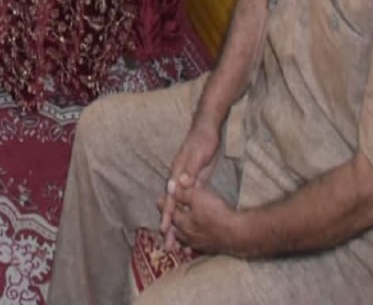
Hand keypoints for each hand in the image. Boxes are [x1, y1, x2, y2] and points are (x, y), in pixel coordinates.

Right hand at [158, 118, 220, 249]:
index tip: (164, 229)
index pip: (170, 197)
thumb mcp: (198, 154)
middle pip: (172, 205)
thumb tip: (177, 186)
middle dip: (169, 225)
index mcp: (177, 172)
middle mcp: (179, 178)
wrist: (207, 128)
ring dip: (177, 224)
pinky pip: (187, 202)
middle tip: (168, 245)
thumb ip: (188, 169)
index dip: (167, 214)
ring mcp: (186, 180)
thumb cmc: (202, 140)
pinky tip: (187, 226)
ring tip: (175, 243)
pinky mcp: (194, 181)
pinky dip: (186, 214)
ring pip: (179, 206)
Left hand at [159, 181, 239, 255]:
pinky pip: (197, 244)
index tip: (159, 200)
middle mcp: (189, 236)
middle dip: (170, 222)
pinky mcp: (212, 248)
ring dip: (180, 233)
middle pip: (176, 228)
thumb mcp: (197, 196)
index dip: (165, 205)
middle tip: (166, 216)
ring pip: (186, 238)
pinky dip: (193, 241)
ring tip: (177, 231)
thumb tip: (169, 187)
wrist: (238, 233)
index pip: (170, 213)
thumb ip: (181, 193)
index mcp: (183, 223)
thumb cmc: (216, 212)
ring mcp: (201, 244)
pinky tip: (195, 241)